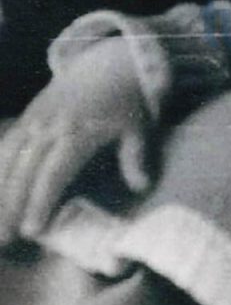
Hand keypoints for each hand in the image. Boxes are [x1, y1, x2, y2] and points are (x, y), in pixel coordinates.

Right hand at [0, 36, 149, 243]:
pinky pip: (5, 145)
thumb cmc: (126, 102)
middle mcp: (50, 128)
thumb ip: (136, 157)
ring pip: (8, 160)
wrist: (109, 64)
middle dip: (12, 207)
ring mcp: (34, 120)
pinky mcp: (26, 116)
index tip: (33, 230)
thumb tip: (142, 187)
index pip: (54, 173)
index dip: (42, 202)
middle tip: (4, 240)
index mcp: (78, 133)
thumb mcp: (138, 128)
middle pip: (25, 172)